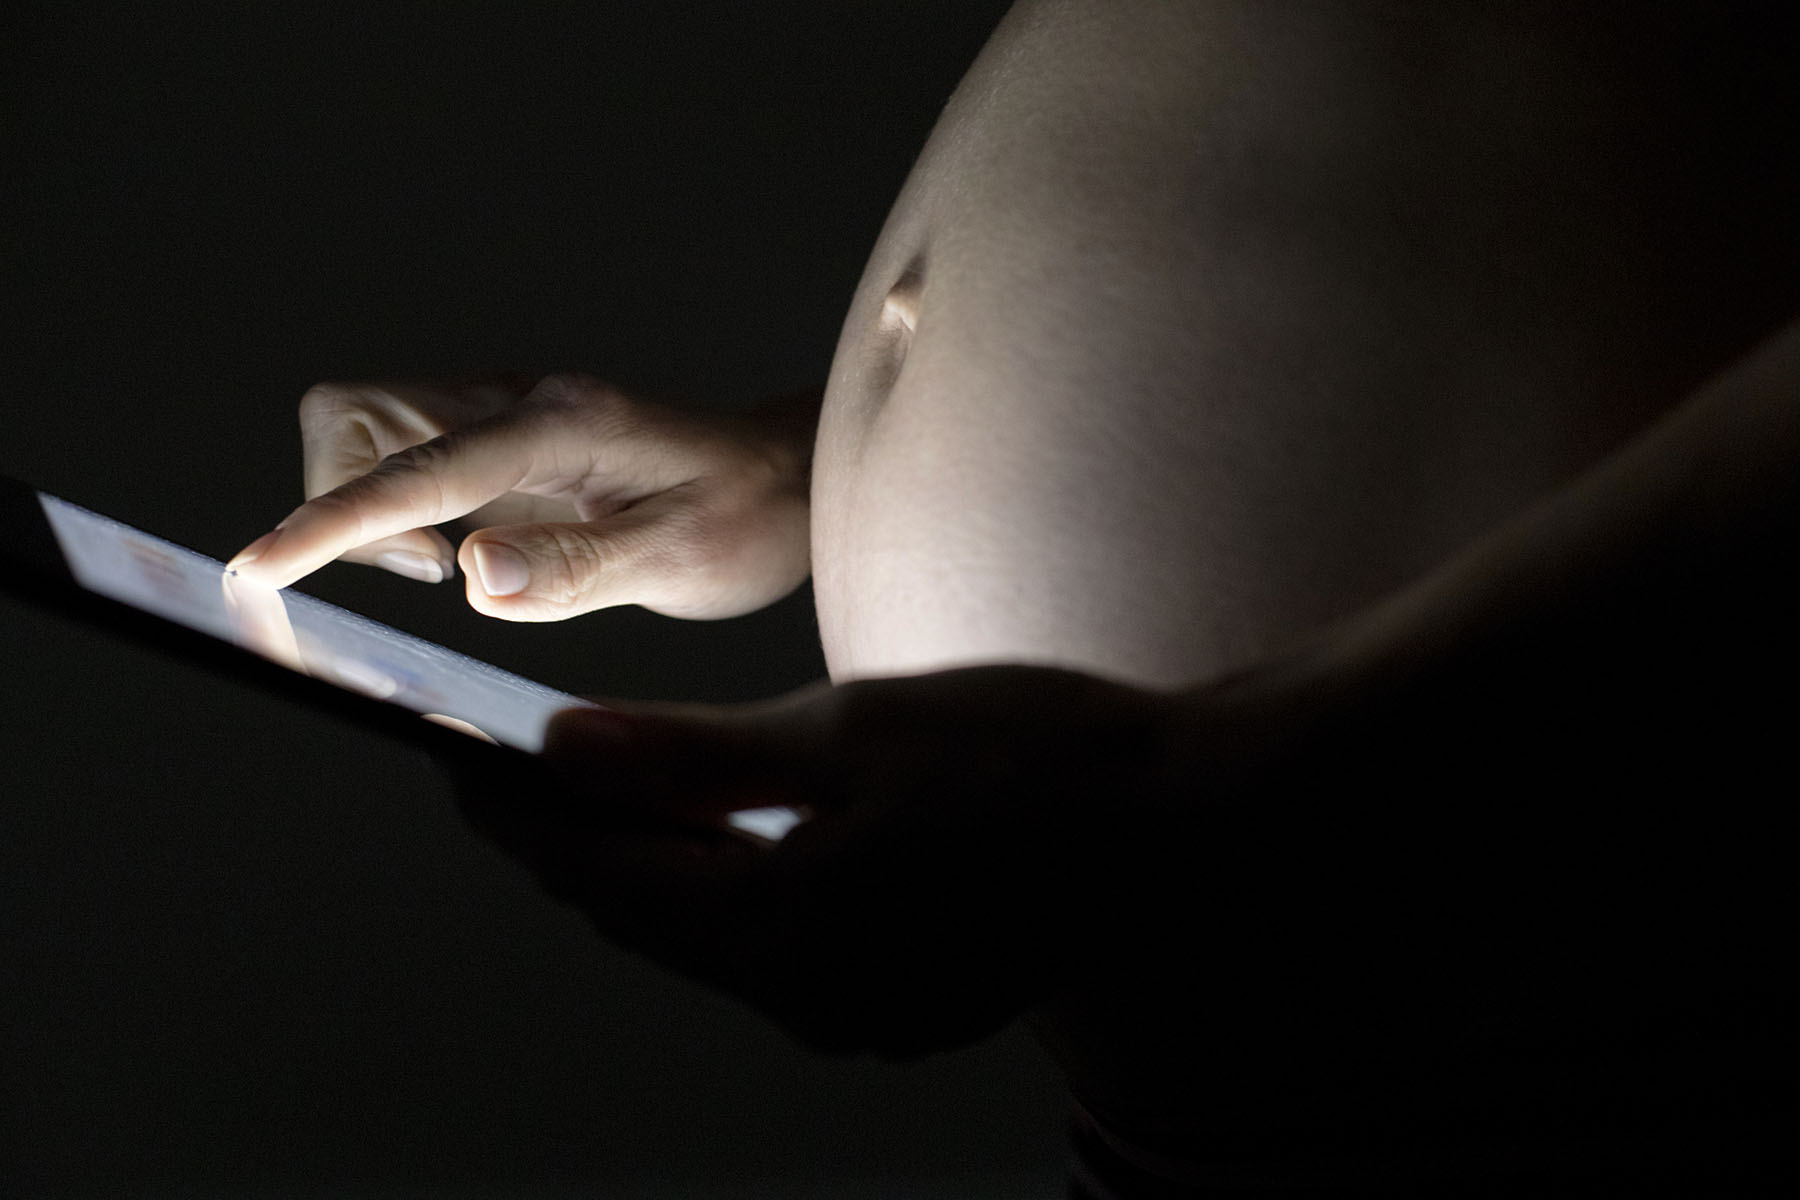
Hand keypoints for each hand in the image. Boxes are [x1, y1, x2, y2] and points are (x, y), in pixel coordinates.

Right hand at [228, 374, 814, 619]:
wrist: (790, 477)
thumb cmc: (752, 517)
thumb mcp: (684, 560)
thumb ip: (578, 570)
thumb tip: (471, 575)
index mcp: (564, 424)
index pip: (420, 467)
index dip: (333, 521)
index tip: (261, 570)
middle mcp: (522, 402)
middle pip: (358, 415)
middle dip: (342, 499)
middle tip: (425, 572)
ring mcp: (507, 414)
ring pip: (368, 427)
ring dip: (365, 503)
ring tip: (443, 566)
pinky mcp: (503, 440)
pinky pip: (405, 452)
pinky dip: (392, 506)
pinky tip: (461, 554)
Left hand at [452, 665, 1167, 1057]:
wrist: (1184, 824)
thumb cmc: (1029, 758)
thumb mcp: (847, 733)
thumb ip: (692, 755)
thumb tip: (561, 751)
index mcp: (782, 930)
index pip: (602, 875)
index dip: (519, 818)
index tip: (454, 762)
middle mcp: (807, 998)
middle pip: (646, 919)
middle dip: (573, 846)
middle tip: (513, 772)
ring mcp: (859, 1015)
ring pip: (708, 941)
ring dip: (650, 871)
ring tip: (604, 795)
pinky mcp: (900, 1006)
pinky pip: (774, 954)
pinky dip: (727, 894)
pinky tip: (723, 837)